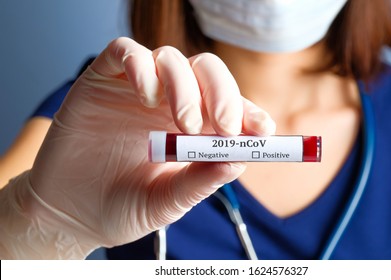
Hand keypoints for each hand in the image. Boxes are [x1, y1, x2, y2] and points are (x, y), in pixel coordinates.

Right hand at [0, 37, 274, 258]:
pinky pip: (125, 53)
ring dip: (186, 87)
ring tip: (184, 124)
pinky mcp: (102, 80)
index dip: (249, 112)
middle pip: (207, 72)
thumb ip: (200, 181)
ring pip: (171, 58)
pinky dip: (142, 67)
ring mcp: (136, 89)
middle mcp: (168, 103)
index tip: (261, 131)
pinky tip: (148, 96)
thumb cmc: (121, 207)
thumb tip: (239, 161)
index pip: (229, 106)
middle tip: (227, 125)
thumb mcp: (168, 201)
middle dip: (224, 94)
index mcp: (192, 129)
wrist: (69, 214)